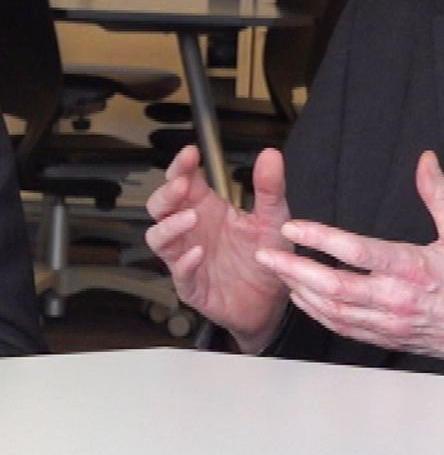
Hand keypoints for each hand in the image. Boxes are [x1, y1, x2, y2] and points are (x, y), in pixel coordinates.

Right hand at [145, 144, 291, 351]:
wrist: (272, 301)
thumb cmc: (266, 257)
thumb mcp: (274, 218)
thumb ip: (269, 188)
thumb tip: (270, 154)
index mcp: (208, 208)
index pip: (184, 181)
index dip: (180, 166)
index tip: (190, 153)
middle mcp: (193, 231)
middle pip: (160, 207)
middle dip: (166, 193)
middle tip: (182, 185)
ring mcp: (188, 258)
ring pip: (159, 239)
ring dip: (170, 227)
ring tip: (191, 218)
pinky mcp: (193, 286)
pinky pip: (179, 275)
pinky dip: (185, 263)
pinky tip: (198, 253)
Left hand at [256, 150, 443, 376]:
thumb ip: (439, 194)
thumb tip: (426, 160)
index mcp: (414, 269)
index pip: (357, 253)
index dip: (320, 240)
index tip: (292, 227)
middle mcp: (397, 300)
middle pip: (333, 287)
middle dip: (294, 270)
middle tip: (266, 254)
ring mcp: (390, 324)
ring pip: (333, 311)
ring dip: (300, 292)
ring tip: (277, 272)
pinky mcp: (389, 339)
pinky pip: (344, 329)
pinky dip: (318, 314)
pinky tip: (303, 300)